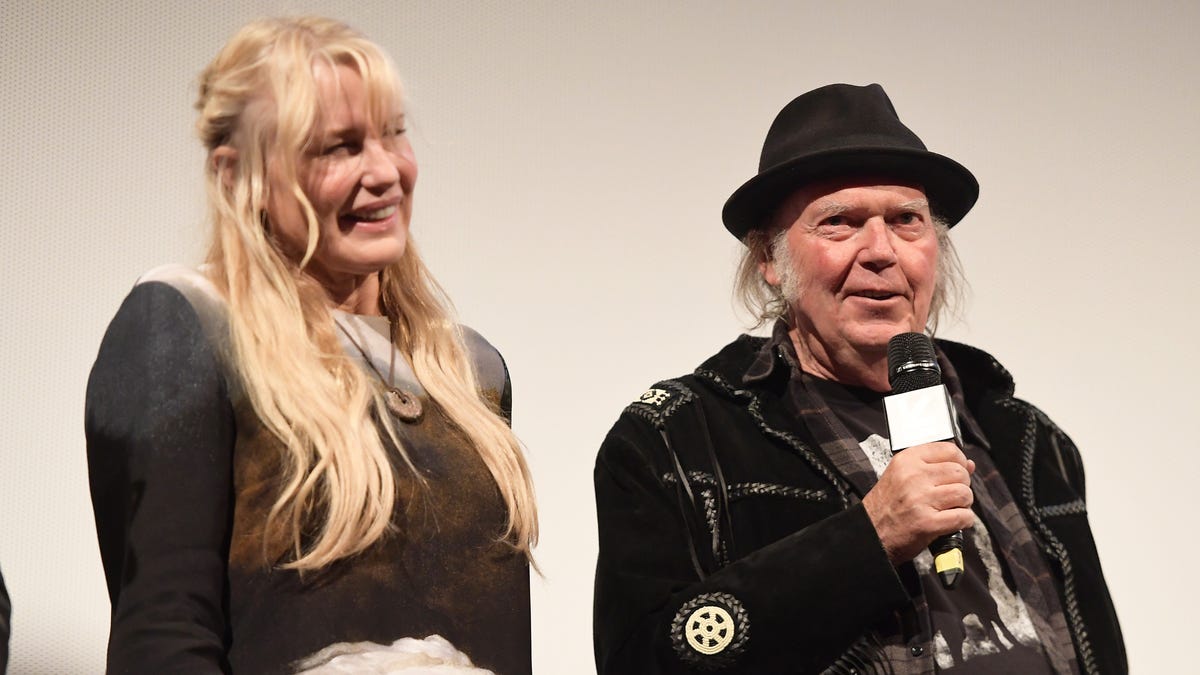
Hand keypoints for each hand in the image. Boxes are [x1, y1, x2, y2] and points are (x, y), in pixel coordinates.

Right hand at [862, 441, 974, 564]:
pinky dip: (964, 521)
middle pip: (960, 473)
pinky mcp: (928, 522)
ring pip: (964, 494)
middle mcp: (913, 477)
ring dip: (964, 504)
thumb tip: (968, 464)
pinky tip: (953, 522)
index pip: (949, 450)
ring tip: (951, 508)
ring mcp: (921, 499)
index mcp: (906, 461)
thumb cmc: (886, 507)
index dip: (959, 461)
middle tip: (951, 495)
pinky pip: (963, 516)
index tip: (957, 471)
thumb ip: (934, 467)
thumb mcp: (902, 476)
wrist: (870, 534)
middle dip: (962, 485)